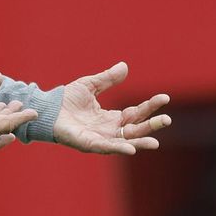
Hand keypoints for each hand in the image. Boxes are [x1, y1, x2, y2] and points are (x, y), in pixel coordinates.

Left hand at [53, 62, 170, 155]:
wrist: (47, 109)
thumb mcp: (90, 85)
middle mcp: (109, 130)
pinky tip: (131, 149)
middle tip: (167, 120)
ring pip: (125, 142)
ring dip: (140, 142)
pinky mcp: (88, 144)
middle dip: (152, 126)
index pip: (137, 113)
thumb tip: (124, 66)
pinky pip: (106, 148)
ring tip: (155, 143)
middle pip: (136, 129)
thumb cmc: (67, 99)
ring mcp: (100, 138)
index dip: (150, 106)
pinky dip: (119, 148)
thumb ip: (107, 79)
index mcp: (111, 118)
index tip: (164, 97)